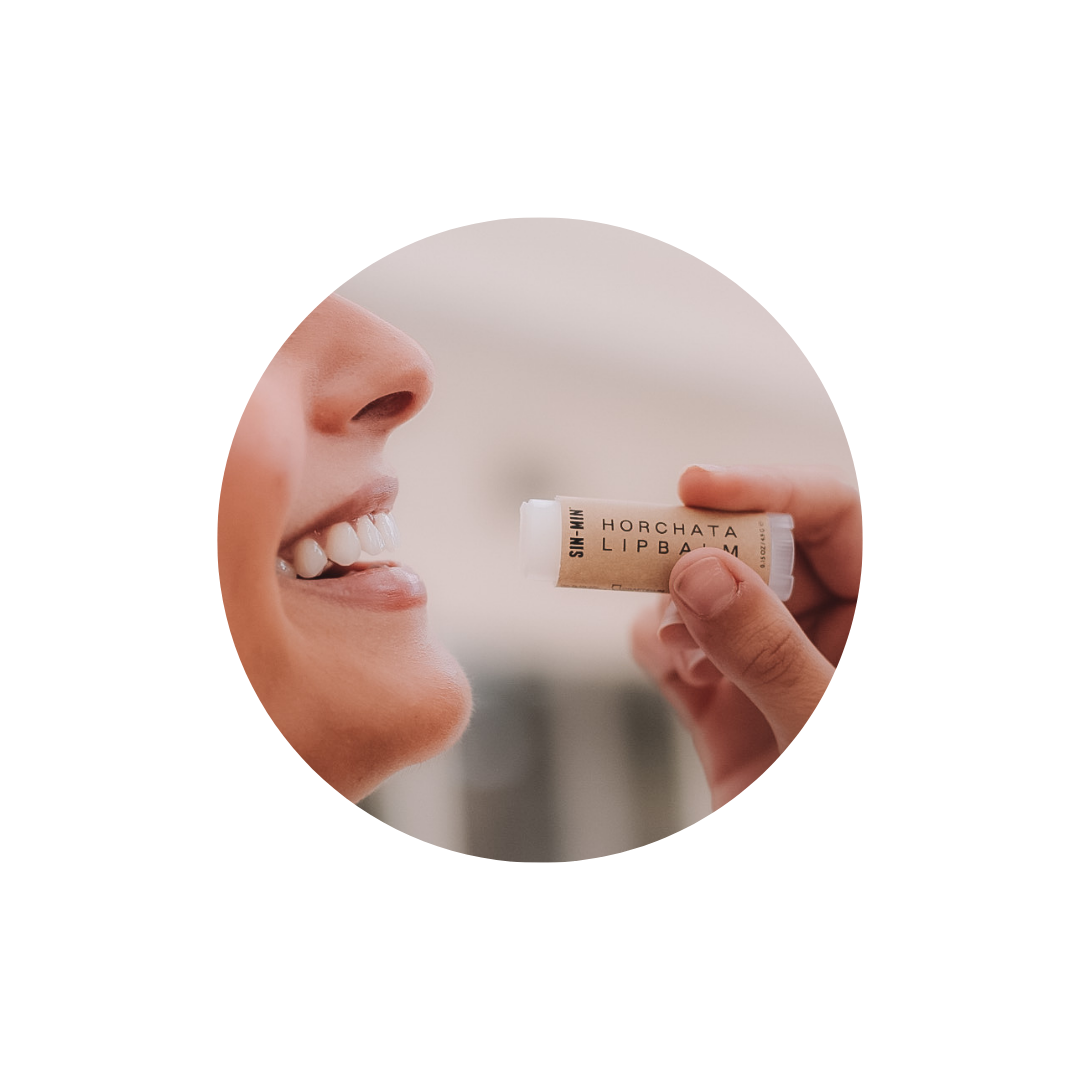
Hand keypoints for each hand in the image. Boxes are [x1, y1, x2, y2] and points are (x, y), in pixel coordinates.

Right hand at [631, 465, 860, 809]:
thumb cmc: (857, 810)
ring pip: (709, 595)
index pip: (838, 518)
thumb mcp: (822, 729)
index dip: (771, 489)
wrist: (829, 919)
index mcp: (878, 623)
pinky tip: (668, 664)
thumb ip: (773, 654)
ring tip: (672, 639)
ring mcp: (773, 670)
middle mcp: (830, 635)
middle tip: (643, 549)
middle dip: (700, 548)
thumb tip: (700, 571)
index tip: (696, 485)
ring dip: (673, 602)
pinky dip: (657, 646)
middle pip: (760, 550)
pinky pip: (678, 652)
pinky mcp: (725, 710)